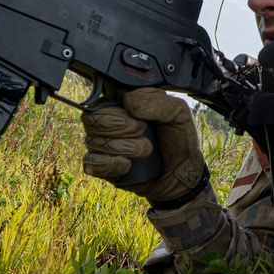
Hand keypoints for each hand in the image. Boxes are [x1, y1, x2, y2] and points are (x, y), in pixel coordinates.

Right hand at [81, 88, 205, 204]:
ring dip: (123, 147)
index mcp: (123, 106)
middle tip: (143, 132)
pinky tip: (127, 165)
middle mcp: (109, 124)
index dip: (115, 110)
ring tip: (145, 151)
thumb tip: (127, 101)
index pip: (101, 100)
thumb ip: (156, 100)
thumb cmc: (178, 139)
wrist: (183, 173)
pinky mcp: (103, 168)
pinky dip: (109, 164)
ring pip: (92, 141)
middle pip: (91, 120)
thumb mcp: (177, 113)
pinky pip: (90, 163)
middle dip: (119, 127)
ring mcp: (104, 146)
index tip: (138, 119)